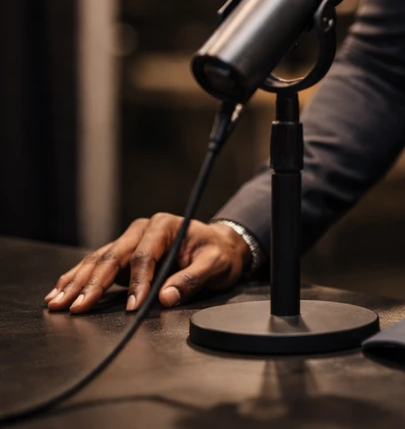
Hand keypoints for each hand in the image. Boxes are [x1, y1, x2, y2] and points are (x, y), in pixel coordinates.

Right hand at [43, 215, 250, 313]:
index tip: (133, 306)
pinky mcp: (123, 256)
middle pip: (113, 256)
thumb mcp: (216, 265)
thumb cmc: (218, 253)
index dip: (138, 282)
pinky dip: (78, 279)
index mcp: (165, 226)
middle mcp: (142, 230)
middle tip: (75, 306)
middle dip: (92, 283)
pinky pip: (97, 266)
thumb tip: (166, 297)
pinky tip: (60, 291)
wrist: (219, 245)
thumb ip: (192, 279)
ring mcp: (130, 241)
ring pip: (98, 261)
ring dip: (77, 282)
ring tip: (56, 301)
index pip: (145, 256)